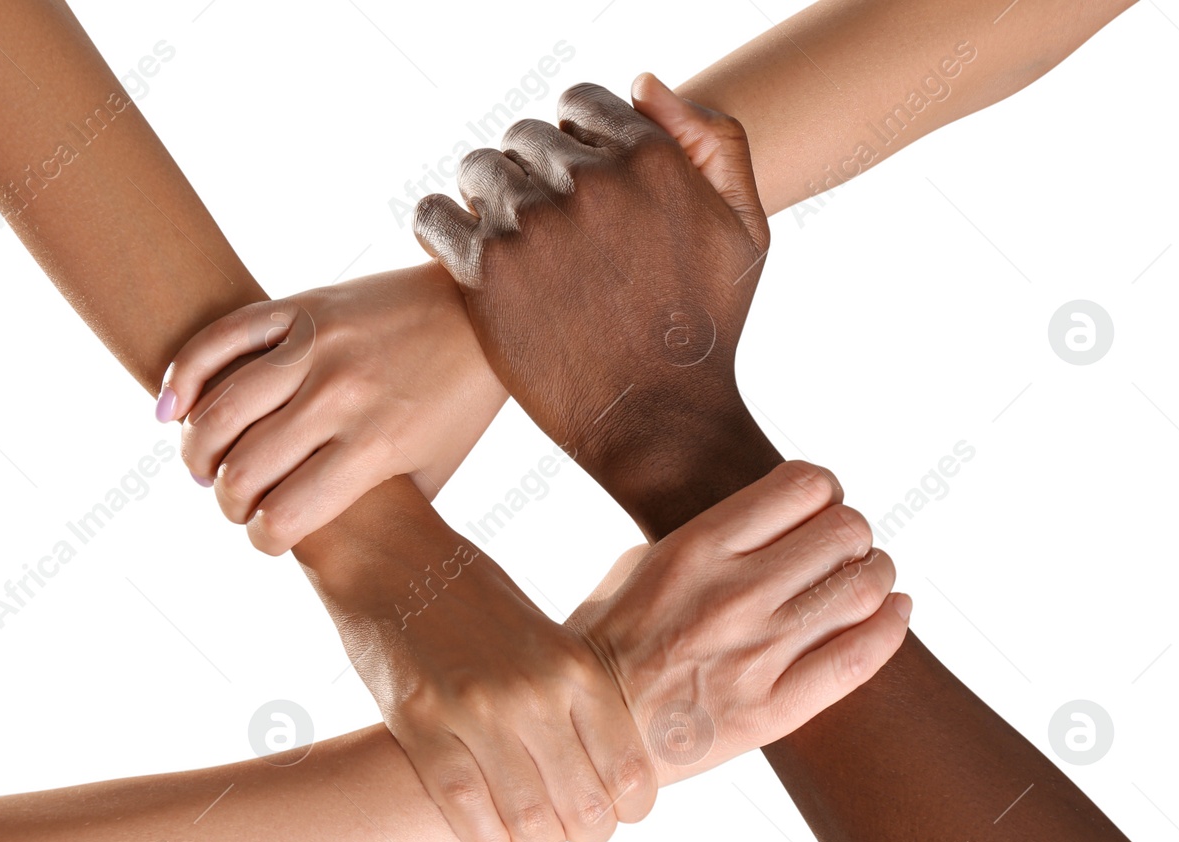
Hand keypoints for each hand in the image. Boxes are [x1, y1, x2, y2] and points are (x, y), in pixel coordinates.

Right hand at [157, 262, 506, 553]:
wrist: (483, 311)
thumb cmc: (457, 403)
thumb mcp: (433, 471)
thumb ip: (380, 507)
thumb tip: (327, 544)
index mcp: (375, 447)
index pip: (285, 516)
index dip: (263, 540)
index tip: (266, 538)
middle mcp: (340, 396)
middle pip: (244, 469)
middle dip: (228, 502)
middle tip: (233, 504)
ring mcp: (317, 346)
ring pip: (221, 409)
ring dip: (197, 450)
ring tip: (203, 465)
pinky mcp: (302, 306)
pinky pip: (221, 339)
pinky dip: (184, 376)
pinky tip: (171, 410)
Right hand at [303, 482, 655, 841]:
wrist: (390, 556)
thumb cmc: (473, 598)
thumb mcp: (545, 636)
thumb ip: (573, 696)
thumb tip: (606, 771)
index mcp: (576, 666)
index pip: (629, 769)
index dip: (629, 811)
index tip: (616, 817)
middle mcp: (535, 690)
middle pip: (582, 804)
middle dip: (584, 837)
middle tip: (572, 840)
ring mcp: (477, 709)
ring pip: (526, 817)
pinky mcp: (421, 722)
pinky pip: (464, 806)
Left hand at [413, 75, 771, 537]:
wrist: (660, 420)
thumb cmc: (707, 328)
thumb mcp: (745, 229)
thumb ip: (715, 141)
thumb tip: (641, 83)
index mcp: (651, 158)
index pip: (581, 104)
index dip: (576, 141)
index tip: (577, 183)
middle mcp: (590, 182)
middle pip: (526, 137)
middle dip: (533, 172)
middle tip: (545, 225)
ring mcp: (533, 226)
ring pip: (478, 169)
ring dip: (487, 198)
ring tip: (508, 241)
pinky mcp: (486, 273)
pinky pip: (433, 215)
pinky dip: (440, 226)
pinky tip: (463, 252)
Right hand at [569, 461, 911, 785]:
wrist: (589, 736)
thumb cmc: (607, 647)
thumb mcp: (636, 567)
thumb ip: (702, 538)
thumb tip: (765, 518)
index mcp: (695, 548)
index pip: (805, 486)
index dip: (826, 493)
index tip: (819, 512)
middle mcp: (732, 594)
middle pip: (846, 531)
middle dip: (854, 535)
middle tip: (845, 552)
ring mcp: (756, 653)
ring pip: (864, 587)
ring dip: (878, 575)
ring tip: (869, 581)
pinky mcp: (774, 710)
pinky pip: (861, 656)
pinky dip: (893, 626)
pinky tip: (894, 614)